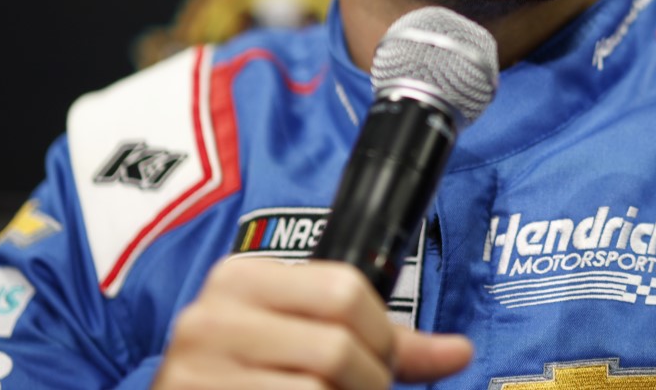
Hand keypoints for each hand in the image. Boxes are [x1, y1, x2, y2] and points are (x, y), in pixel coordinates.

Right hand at [152, 256, 472, 388]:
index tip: (376, 357)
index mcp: (241, 278)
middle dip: (367, 380)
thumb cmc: (250, 375)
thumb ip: (380, 341)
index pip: (346, 288)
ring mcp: (196, 369)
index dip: (379, 334)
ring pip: (319, 388)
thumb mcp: (304, 339)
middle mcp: (212, 316)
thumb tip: (459, 352)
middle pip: (337, 346)